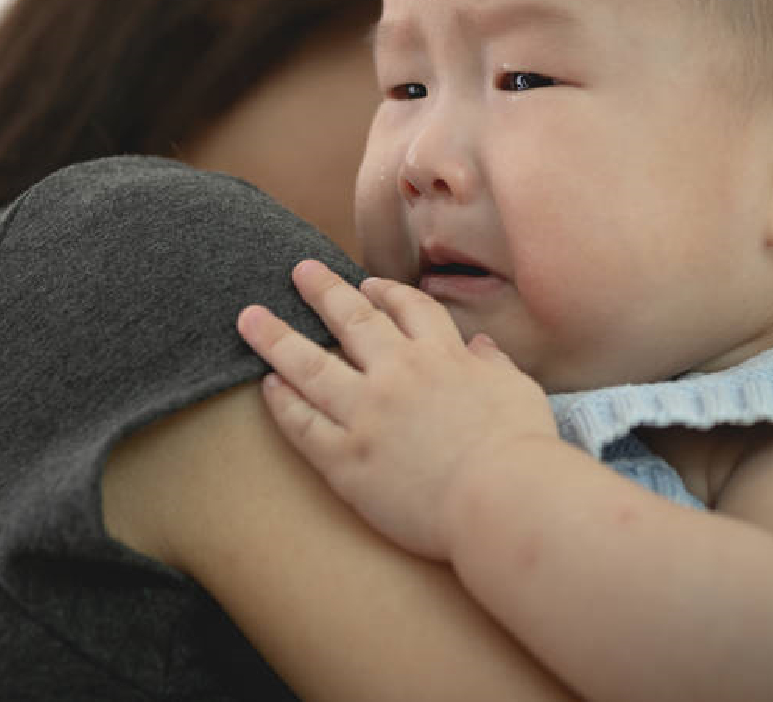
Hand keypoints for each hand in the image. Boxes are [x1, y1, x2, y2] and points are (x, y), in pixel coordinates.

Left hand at [236, 259, 556, 560]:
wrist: (502, 501)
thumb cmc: (523, 451)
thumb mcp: (520, 392)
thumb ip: (495, 366)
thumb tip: (482, 348)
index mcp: (443, 357)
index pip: (409, 309)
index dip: (386, 293)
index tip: (367, 285)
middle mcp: (398, 375)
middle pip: (351, 322)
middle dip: (323, 291)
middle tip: (299, 271)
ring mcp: (366, 415)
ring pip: (310, 366)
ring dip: (276, 338)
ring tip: (249, 318)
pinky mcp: (346, 459)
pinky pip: (303, 424)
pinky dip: (283, 403)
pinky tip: (268, 387)